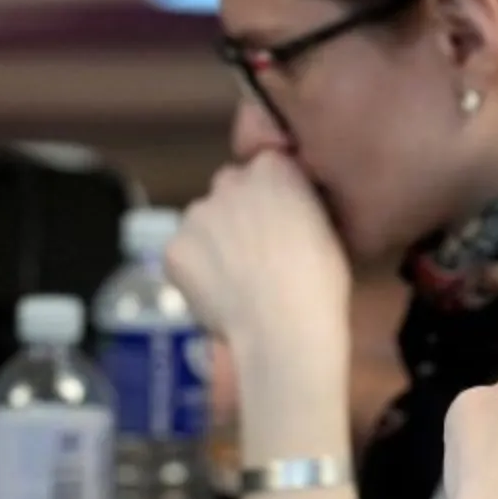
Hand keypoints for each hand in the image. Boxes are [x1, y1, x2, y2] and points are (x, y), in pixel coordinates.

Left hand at [165, 153, 351, 364]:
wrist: (284, 328)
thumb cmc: (317, 286)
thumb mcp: (324, 228)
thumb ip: (294, 205)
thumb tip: (280, 212)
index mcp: (274, 169)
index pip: (260, 171)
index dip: (267, 202)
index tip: (274, 228)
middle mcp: (230, 180)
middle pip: (226, 191)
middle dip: (235, 215)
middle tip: (252, 256)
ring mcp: (197, 213)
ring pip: (200, 223)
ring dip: (212, 243)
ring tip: (236, 283)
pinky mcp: (174, 247)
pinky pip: (181, 257)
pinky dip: (193, 275)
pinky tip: (217, 297)